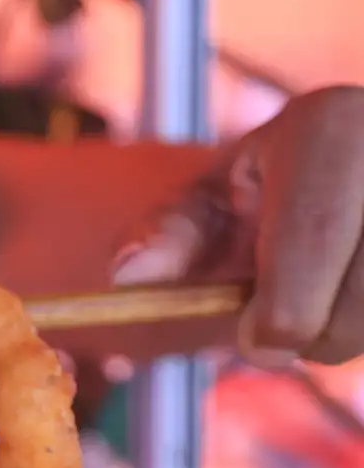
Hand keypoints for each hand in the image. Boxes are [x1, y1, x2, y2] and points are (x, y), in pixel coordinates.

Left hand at [113, 85, 363, 365]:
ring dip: (355, 330)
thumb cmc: (283, 182)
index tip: (260, 339)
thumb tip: (127, 277)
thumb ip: (167, 236)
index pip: (312, 240)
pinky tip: (357, 288)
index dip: (282, 312)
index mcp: (331, 128)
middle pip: (360, 304)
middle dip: (316, 331)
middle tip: (289, 318)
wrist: (360, 154)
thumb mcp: (218, 196)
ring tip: (334, 290)